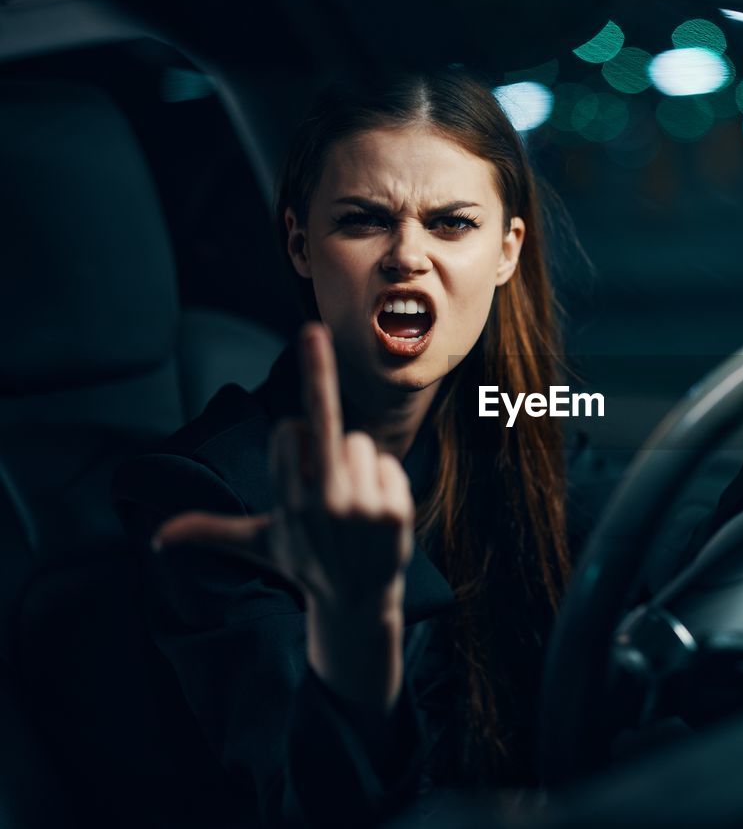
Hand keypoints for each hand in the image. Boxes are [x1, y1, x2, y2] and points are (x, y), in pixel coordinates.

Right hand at [154, 322, 414, 709]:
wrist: (356, 602)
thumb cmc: (303, 562)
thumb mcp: (256, 545)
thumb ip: (209, 533)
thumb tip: (157, 540)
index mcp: (289, 503)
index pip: (290, 431)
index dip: (295, 434)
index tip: (298, 452)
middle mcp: (325, 503)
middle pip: (324, 418)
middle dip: (317, 367)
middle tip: (314, 330)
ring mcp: (363, 507)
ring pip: (359, 442)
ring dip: (354, 463)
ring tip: (349, 501)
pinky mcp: (396, 512)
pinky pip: (389, 462)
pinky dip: (384, 478)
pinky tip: (374, 510)